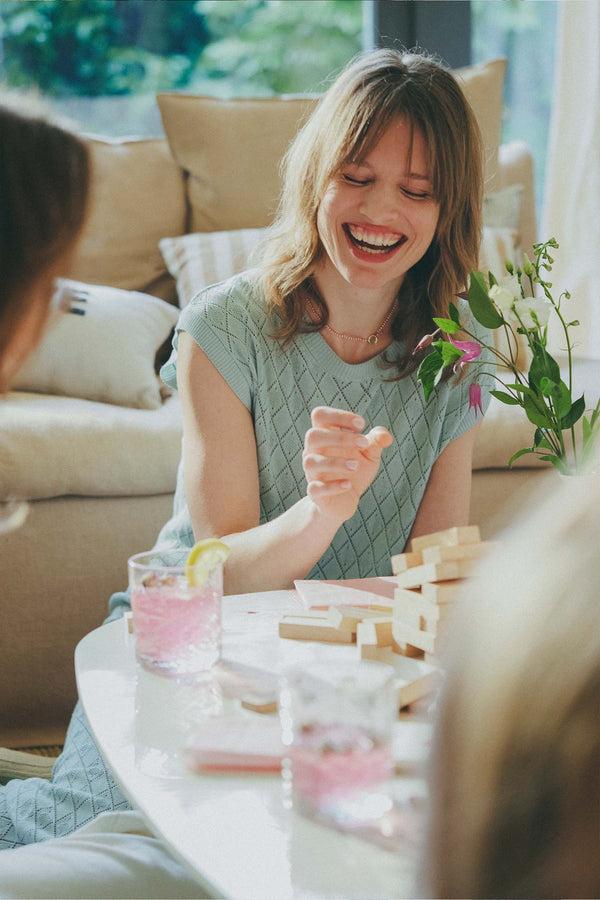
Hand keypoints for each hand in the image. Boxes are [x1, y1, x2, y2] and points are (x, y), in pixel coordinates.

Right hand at [302, 406, 393, 523]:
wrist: (344, 501)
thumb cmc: (354, 470)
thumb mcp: (370, 454)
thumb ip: (377, 442)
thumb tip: (385, 436)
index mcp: (325, 437)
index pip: (320, 415)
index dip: (339, 415)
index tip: (361, 424)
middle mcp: (314, 452)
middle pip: (312, 435)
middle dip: (339, 437)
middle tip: (364, 443)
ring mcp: (312, 473)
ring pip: (311, 462)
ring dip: (335, 462)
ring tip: (356, 466)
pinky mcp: (315, 493)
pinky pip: (315, 488)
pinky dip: (333, 486)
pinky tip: (349, 484)